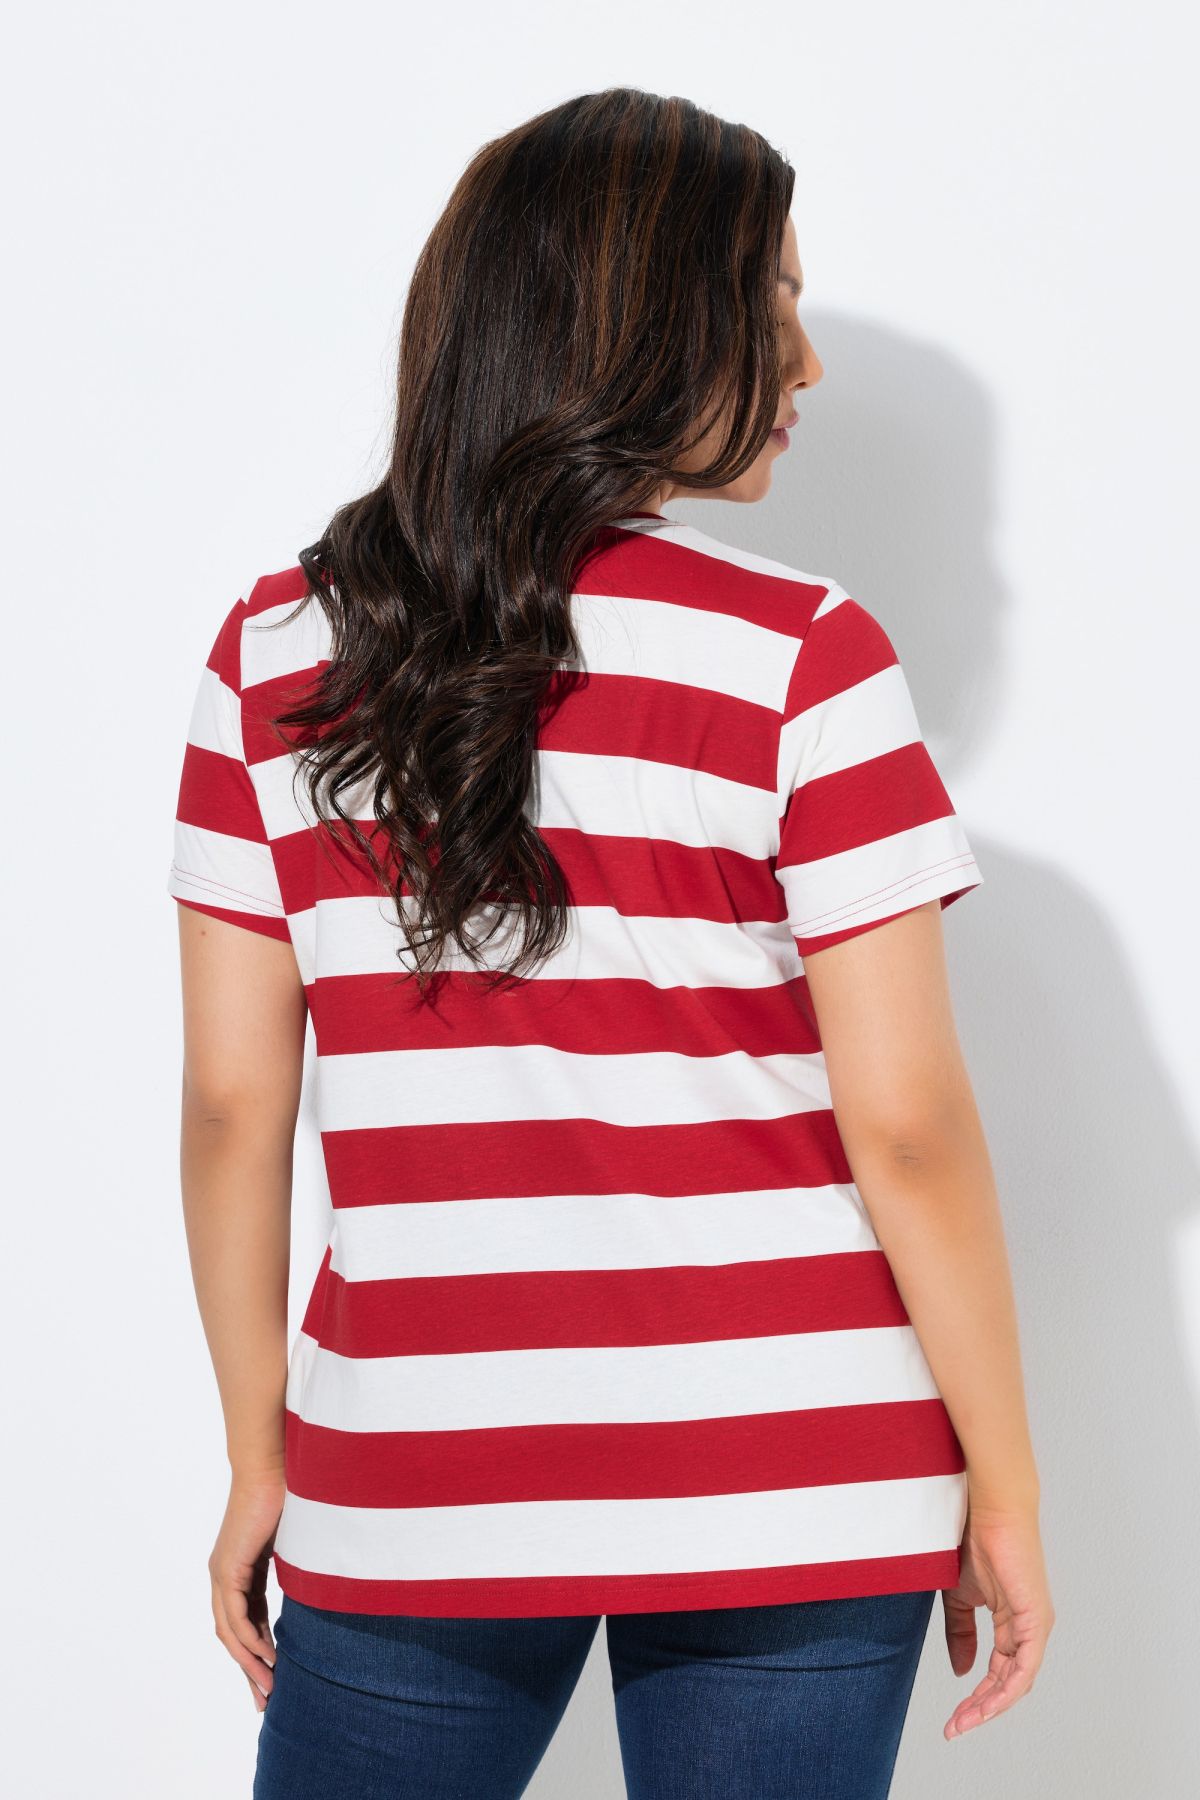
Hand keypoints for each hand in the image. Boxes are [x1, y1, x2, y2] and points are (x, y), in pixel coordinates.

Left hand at [209, 1467, 285, 1713]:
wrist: (272, 1463)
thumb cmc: (290, 1493)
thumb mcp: (296, 1542)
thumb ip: (299, 1566)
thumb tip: (325, 1582)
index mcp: (240, 1569)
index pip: (246, 1622)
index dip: (258, 1652)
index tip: (274, 1678)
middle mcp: (225, 1575)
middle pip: (233, 1636)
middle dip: (249, 1670)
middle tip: (265, 1701)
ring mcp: (223, 1573)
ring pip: (230, 1633)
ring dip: (249, 1664)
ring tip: (269, 1689)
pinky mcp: (227, 1569)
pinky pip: (236, 1618)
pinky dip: (249, 1642)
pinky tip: (267, 1660)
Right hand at [941, 1502, 1054, 1738]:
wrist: (988, 1509)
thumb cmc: (974, 1542)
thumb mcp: (959, 1597)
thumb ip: (960, 1634)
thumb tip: (962, 1672)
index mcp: (1013, 1624)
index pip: (998, 1673)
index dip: (976, 1699)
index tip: (952, 1719)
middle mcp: (1028, 1629)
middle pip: (1008, 1684)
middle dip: (980, 1710)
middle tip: (954, 1728)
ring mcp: (1035, 1625)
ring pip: (1018, 1681)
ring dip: (990, 1706)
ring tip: (964, 1721)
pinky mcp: (1035, 1618)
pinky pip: (1025, 1665)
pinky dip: (1006, 1688)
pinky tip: (987, 1702)